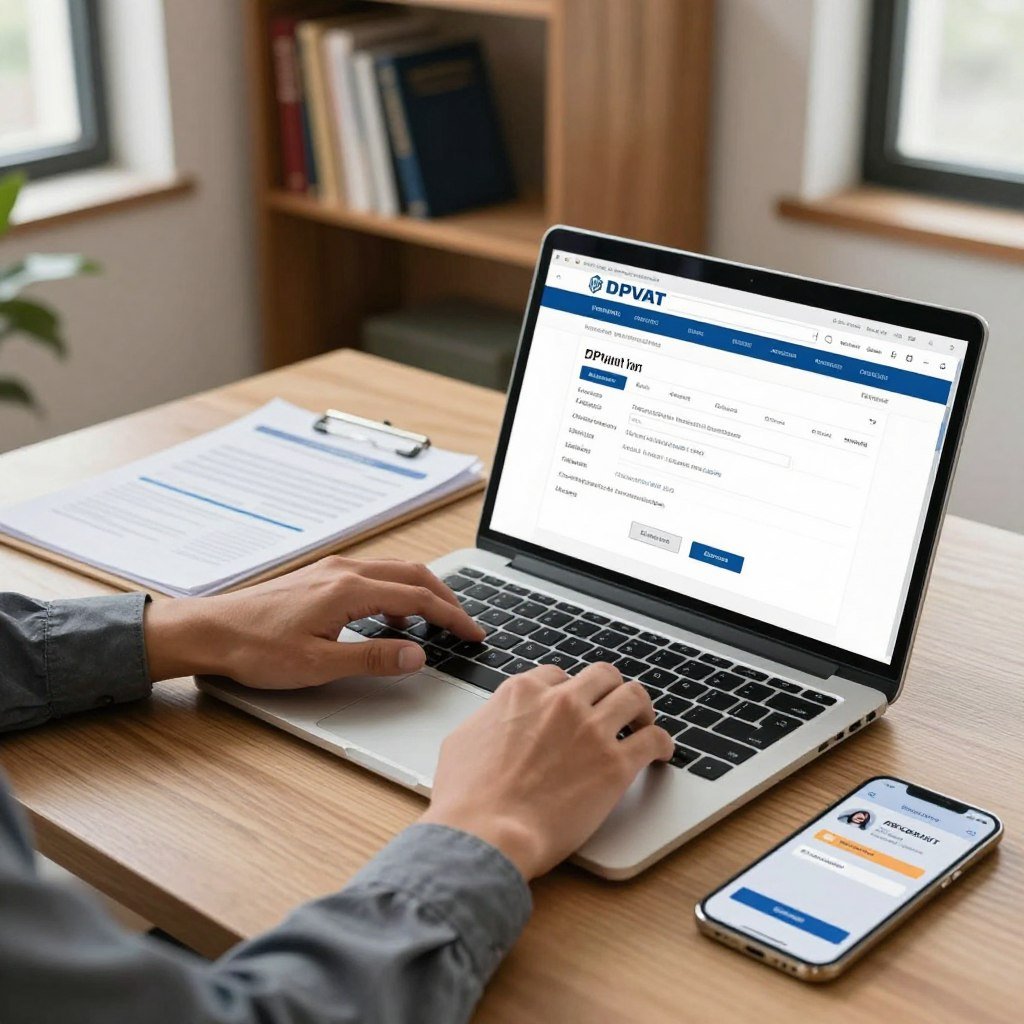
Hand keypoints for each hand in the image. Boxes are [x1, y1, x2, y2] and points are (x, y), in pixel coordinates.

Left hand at [143, 556, 483, 686]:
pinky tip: (392, 616)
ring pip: (395, 570)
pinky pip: (374, 574)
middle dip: (446, 598)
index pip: (418, 598)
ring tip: (436, 621)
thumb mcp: (318, 664)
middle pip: (414, 575)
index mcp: (349, 590)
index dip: (452, 617)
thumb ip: (373, 658)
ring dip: (422, 591)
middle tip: (465, 625)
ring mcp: (332, 570)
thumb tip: (417, 655)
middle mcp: (345, 570)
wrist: (210, 631)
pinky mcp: (321, 576)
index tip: (473, 633)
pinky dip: (397, 590)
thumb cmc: (255, 648)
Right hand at [421, 663, 673, 878]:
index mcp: (523, 693)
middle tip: (614, 707)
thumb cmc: (467, 798)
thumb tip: (495, 721)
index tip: (574, 705)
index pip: (557, 675)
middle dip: (609, 689)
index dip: (568, 690)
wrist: (486, 833)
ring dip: (641, 708)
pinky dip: (662, 742)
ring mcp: (591, 730)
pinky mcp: (615, 764)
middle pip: (602, 675)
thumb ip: (489, 720)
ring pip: (633, 696)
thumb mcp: (463, 740)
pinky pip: (654, 739)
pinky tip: (661, 752)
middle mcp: (561, 702)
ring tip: (643, 723)